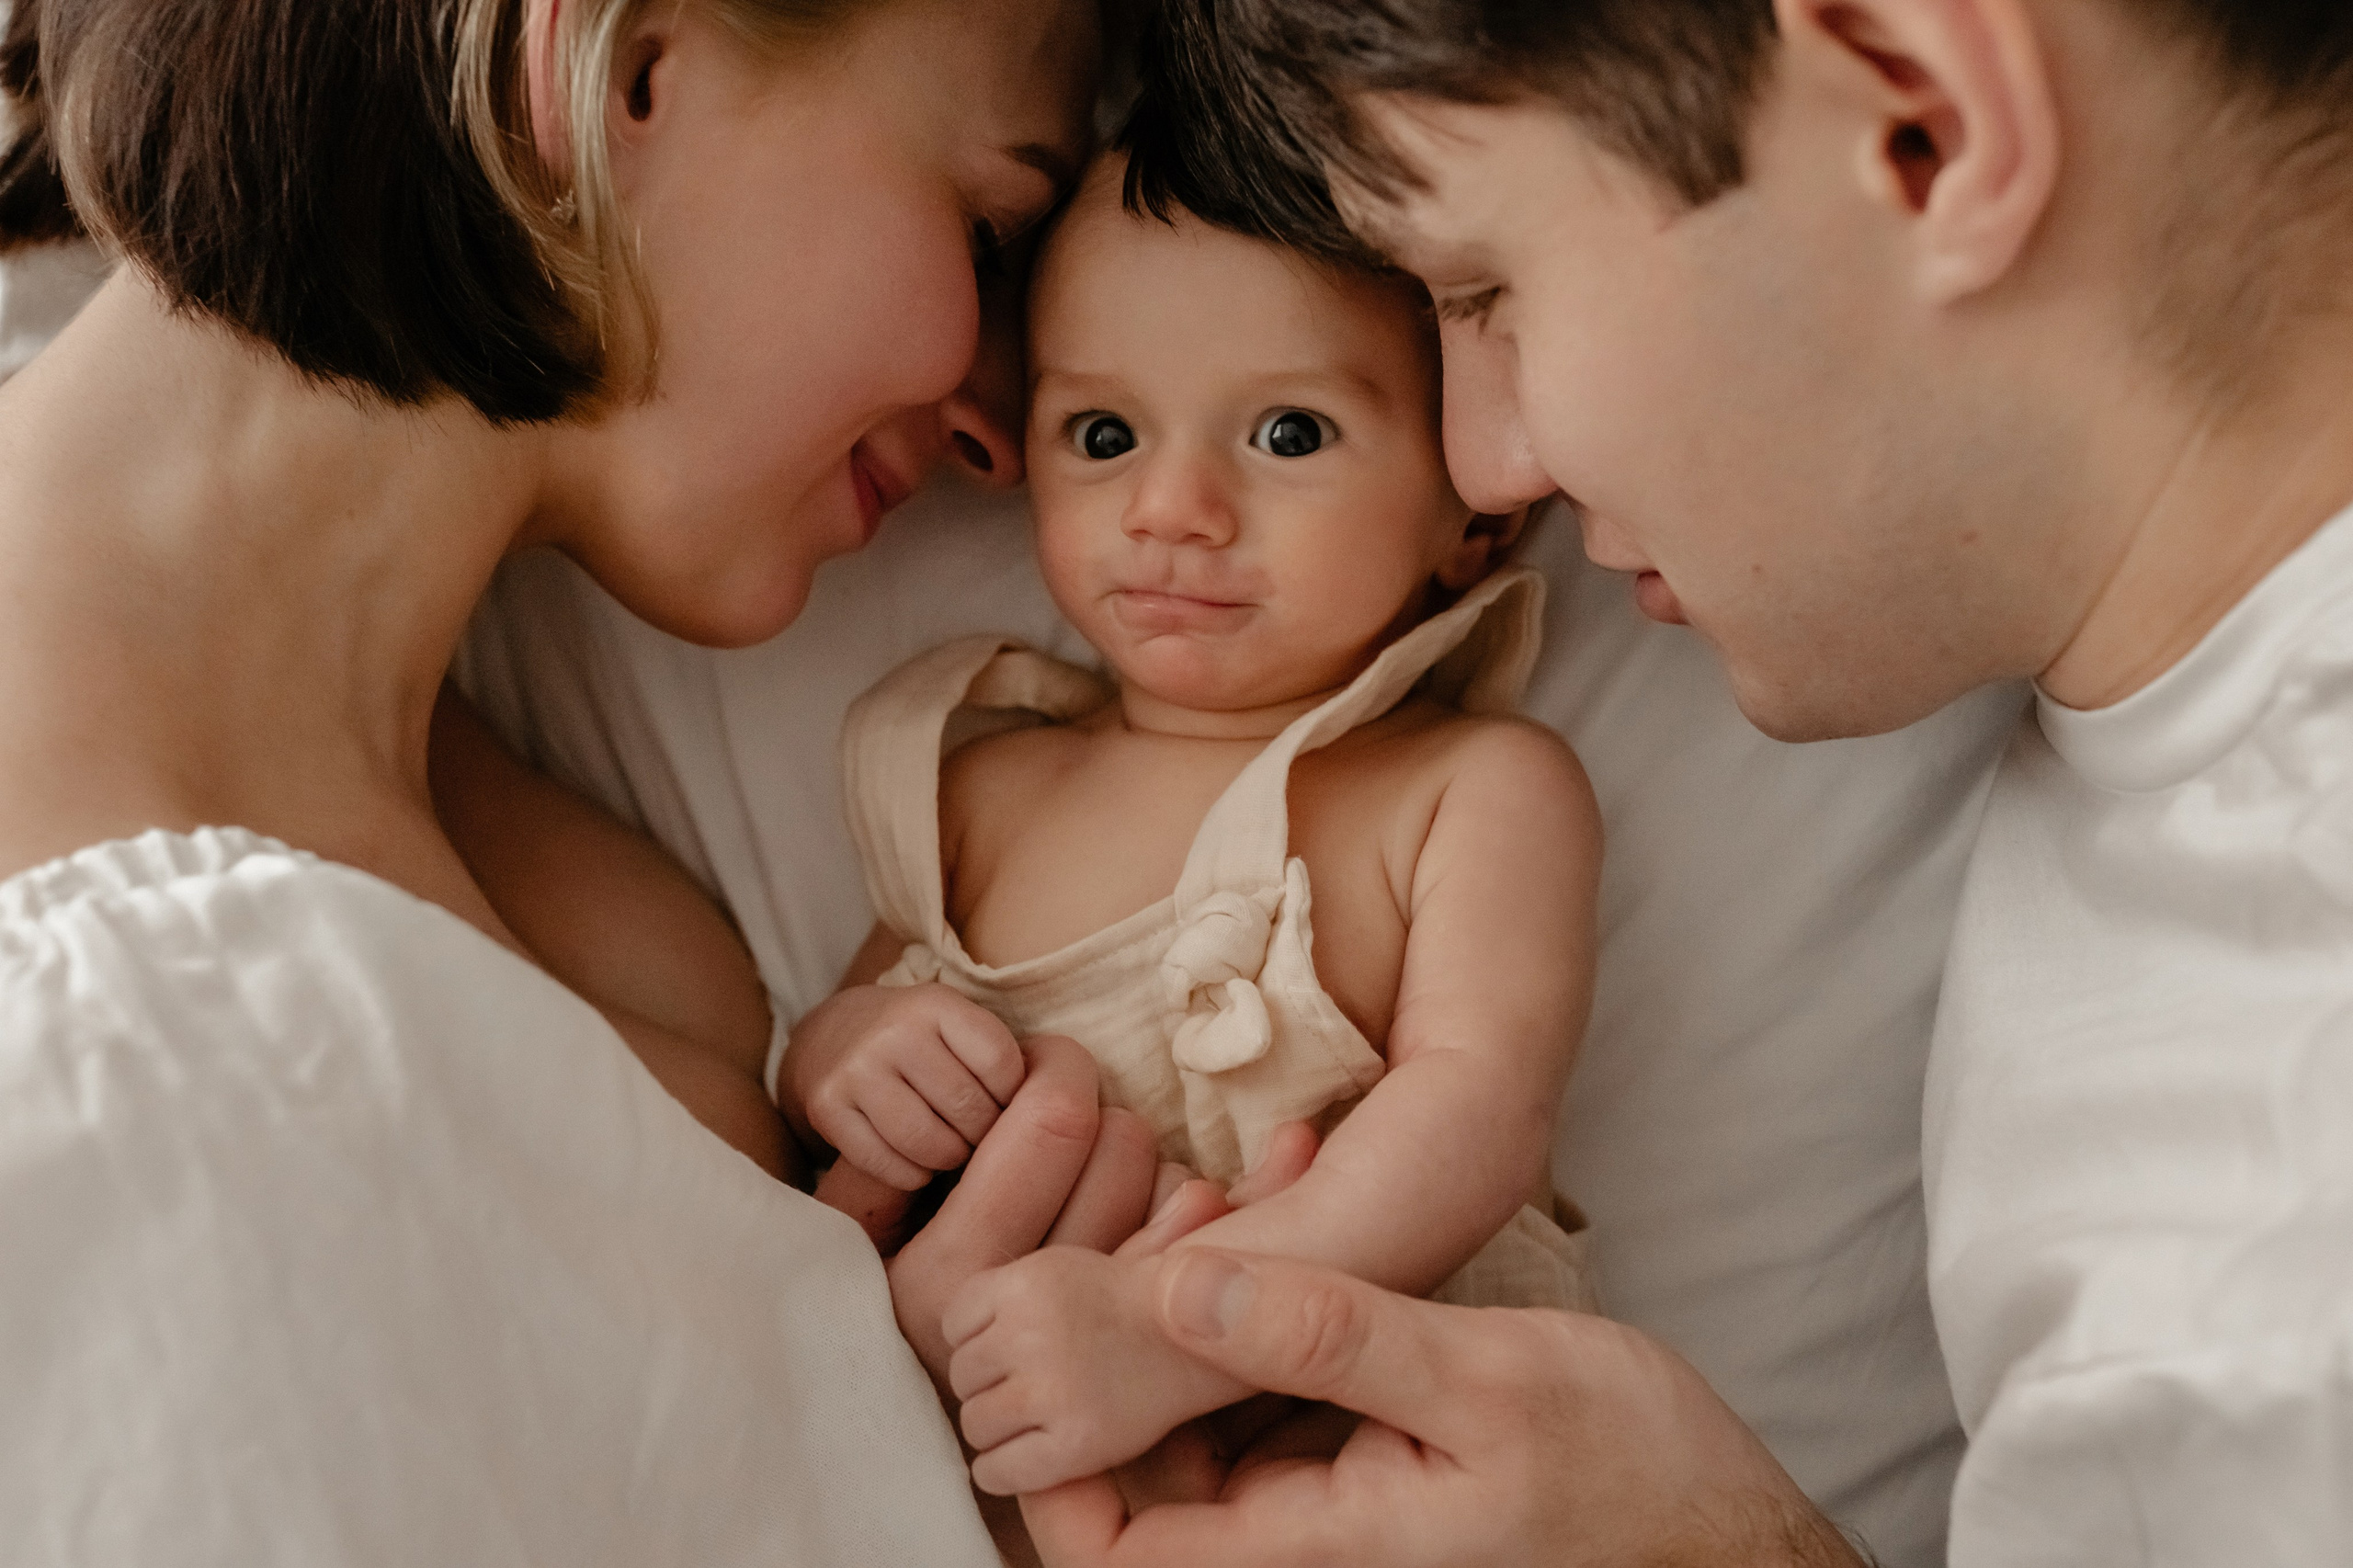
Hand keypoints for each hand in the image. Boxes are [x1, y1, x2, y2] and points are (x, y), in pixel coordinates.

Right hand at [785, 982, 1024, 1190]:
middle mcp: (894, 1030)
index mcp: (937, 1003)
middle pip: (969, 1109)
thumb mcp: (958, 1027)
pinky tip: (916, 1162)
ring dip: (950, 1159)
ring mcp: (856, 1068)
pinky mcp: (826, 1106)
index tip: (1006, 1106)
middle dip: (984, 1135)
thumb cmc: (919, 1041)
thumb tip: (1045, 1120)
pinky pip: (888, 1164)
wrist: (833, 1034)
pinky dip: (912, 1174)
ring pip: (929, 1143)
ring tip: (952, 1151)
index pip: (1001, 1064)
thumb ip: (1000, 1061)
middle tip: (979, 1138)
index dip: (1013, 1097)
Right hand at [822, 1034, 1136, 1384]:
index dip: (1059, 1067)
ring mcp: (1092, 1332)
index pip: (1052, 1123)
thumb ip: (882, 1162)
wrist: (900, 1411)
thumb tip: (952, 1114)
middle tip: (1062, 1112)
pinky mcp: (1131, 1344)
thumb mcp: (847, 1227)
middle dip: (1100, 1105)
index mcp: (956, 1268)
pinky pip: (1184, 1239)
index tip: (1039, 1062)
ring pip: (1166, 1190)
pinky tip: (1125, 1200)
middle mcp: (1033, 1306)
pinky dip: (1171, 1201)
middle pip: (1122, 1148)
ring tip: (1086, 1161)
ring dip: (1137, 1154)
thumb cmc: (867, 1286)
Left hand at [946, 1249, 1249, 1495]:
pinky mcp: (1074, 1443)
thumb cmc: (1130, 1302)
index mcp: (1024, 1280)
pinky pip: (997, 1468)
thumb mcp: (1062, 1266)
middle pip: (963, 1374)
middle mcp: (1032, 1332)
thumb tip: (924, 1319)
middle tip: (1030, 1381)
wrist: (1207, 1337)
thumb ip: (1004, 1293)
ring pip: (976, 1422)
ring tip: (1037, 1413)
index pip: (954, 1319)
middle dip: (989, 1381)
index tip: (1012, 1343)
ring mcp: (1051, 1390)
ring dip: (997, 1425)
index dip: (979, 1335)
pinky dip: (1005, 1468)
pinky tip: (1030, 1455)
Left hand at [1020, 1252, 1864, 1567]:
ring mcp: (1329, 1486)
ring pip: (1207, 1396)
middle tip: (1176, 1201)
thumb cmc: (1627, 1469)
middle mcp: (1300, 1529)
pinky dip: (1270, 1283)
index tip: (1058, 1328)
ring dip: (1205, 1285)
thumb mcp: (1481, 1386)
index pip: (1113, 1543)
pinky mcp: (1363, 1442)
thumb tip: (1178, 1291)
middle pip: (1145, 1456)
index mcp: (1308, 1545)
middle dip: (1135, 1325)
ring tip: (1241, 1168)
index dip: (1053, 1462)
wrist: (1720, 1513)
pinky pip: (1273, 1370)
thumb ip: (1329, 1341)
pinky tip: (1296, 1176)